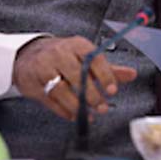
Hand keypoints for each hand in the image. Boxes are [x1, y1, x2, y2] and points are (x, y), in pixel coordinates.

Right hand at [13, 36, 137, 120]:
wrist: (28, 55)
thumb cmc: (63, 56)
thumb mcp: (86, 57)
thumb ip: (109, 68)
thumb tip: (132, 74)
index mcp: (76, 45)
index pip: (93, 59)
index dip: (105, 75)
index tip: (113, 90)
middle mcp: (59, 54)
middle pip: (77, 75)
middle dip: (92, 94)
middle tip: (103, 107)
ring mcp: (43, 68)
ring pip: (62, 90)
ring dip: (77, 105)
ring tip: (89, 114)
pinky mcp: (33, 84)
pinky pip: (50, 100)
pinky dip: (64, 110)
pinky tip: (74, 115)